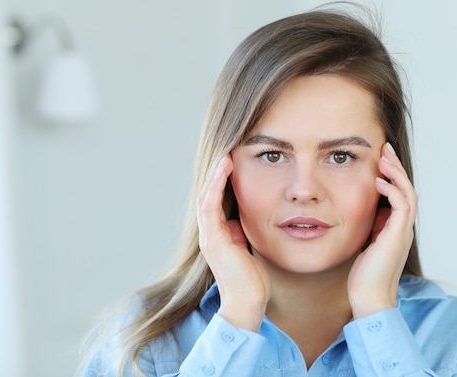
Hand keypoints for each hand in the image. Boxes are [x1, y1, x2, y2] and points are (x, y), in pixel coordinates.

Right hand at [197, 155, 271, 331]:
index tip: (230, 164)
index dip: (220, 182)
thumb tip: (238, 222)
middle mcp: (209, 235)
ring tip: (224, 156)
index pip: (215, 203)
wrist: (248, 303)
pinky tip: (223, 170)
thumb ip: (240, 235)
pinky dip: (215, 186)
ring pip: (205, 198)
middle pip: (207, 197)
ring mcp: (209, 237)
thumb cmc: (251, 280)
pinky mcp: (213, 240)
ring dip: (214, 176)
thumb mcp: (246, 250)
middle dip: (215, 175)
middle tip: (225, 153)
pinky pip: (209, 206)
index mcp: (217, 236)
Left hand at [347, 142, 417, 318]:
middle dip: (395, 166)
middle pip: (407, 188)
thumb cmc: (363, 274)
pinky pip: (402, 207)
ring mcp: (403, 231)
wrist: (369, 297)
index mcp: (396, 227)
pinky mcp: (398, 236)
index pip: (399, 193)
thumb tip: (360, 210)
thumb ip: (368, 226)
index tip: (379, 157)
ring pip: (408, 193)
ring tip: (383, 158)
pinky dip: (393, 191)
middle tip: (384, 148)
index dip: (391, 174)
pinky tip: (379, 181)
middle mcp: (403, 227)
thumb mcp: (364, 242)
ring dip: (396, 173)